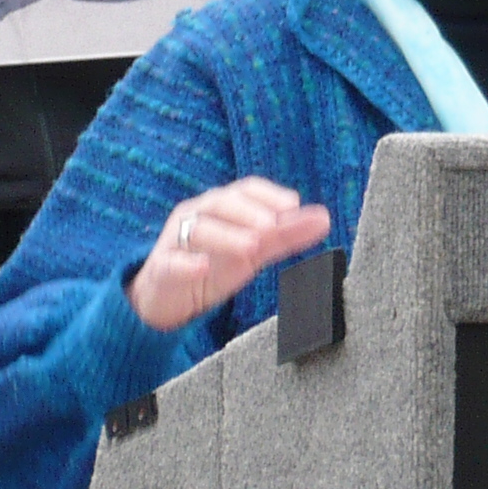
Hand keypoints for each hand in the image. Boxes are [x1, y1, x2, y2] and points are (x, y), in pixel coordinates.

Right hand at [128, 177, 331, 332]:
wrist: (167, 299)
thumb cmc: (213, 264)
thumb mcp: (253, 251)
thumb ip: (286, 235)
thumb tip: (324, 218)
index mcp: (221, 206)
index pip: (246, 189)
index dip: (269, 195)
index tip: (293, 205)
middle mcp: (198, 214)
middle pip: (222, 203)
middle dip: (249, 212)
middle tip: (273, 227)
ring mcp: (177, 240)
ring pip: (199, 229)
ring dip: (226, 236)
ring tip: (251, 247)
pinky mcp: (162, 268)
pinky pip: (172, 262)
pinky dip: (187, 264)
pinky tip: (202, 268)